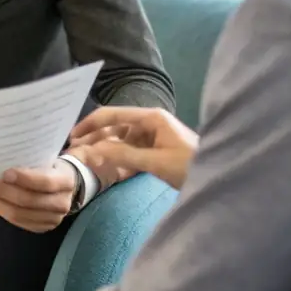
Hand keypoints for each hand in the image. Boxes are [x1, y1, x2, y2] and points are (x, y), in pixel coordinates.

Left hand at [0, 157, 78, 232]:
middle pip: (29, 201)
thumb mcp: (48, 160)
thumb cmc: (51, 168)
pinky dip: (3, 212)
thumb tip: (0, 161)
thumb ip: (31, 161)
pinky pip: (19, 223)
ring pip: (21, 215)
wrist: (66, 188)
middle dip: (4, 192)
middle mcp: (62, 203)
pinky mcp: (43, 228)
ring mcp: (54, 219)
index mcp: (66, 180)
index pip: (45, 182)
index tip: (5, 173)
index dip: (24, 178)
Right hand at [70, 107, 197, 190]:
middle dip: (95, 139)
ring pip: (122, 141)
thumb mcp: (156, 162)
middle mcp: (150, 123)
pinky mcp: (157, 150)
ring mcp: (154, 136)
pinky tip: (109, 170)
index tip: (72, 137)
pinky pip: (132, 152)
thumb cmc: (190, 165)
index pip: (113, 115)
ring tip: (88, 163)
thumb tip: (94, 151)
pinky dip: (120, 160)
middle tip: (75, 153)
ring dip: (106, 151)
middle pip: (115, 127)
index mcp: (151, 118)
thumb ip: (124, 155)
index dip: (90, 124)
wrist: (218, 176)